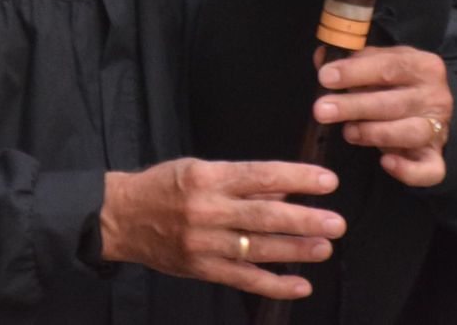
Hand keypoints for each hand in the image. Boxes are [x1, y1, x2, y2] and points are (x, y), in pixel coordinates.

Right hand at [100, 157, 343, 299]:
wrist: (120, 217)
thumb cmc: (162, 187)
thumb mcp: (198, 170)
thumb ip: (241, 182)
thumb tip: (284, 191)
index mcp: (207, 177)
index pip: (260, 176)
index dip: (296, 179)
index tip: (326, 181)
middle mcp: (207, 210)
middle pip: (264, 216)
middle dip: (304, 220)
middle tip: (335, 222)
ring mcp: (204, 242)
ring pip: (258, 249)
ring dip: (295, 251)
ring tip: (324, 248)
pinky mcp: (201, 268)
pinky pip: (244, 279)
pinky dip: (274, 284)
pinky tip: (299, 285)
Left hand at [314, 45, 451, 187]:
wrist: (429, 108)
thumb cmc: (395, 83)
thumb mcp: (378, 63)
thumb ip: (352, 60)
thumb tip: (322, 57)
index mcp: (422, 66)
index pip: (388, 66)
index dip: (355, 72)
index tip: (325, 77)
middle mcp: (435, 96)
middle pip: (394, 103)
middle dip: (354, 106)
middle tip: (322, 110)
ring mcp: (438, 128)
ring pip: (410, 133)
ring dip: (374, 133)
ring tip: (347, 132)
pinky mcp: (435, 157)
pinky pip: (429, 170)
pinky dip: (407, 170)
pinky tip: (385, 162)